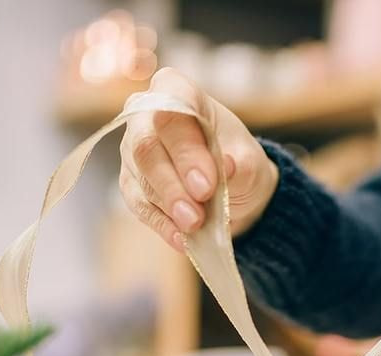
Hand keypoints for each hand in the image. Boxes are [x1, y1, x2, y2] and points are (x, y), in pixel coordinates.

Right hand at [118, 68, 278, 249]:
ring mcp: (132, 150)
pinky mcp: (131, 183)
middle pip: (147, 148)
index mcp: (176, 91)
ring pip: (140, 179)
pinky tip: (181, 239)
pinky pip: (139, 205)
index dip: (185, 149)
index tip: (206, 185)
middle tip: (196, 215)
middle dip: (173, 185)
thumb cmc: (237, 161)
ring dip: (168, 207)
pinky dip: (162, 224)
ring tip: (194, 227)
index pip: (170, 111)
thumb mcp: (250, 161)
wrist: (232, 188)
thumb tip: (226, 166)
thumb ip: (240, 163)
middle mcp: (145, 115)